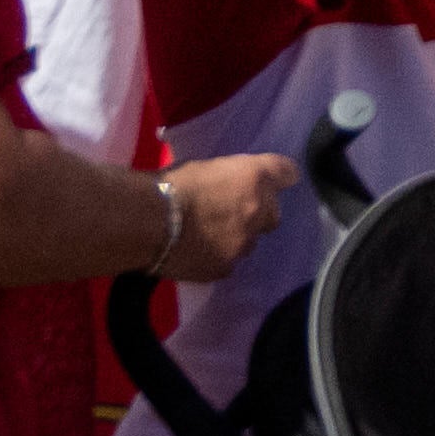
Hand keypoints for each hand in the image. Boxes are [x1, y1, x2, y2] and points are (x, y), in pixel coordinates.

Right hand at [155, 154, 299, 284]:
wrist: (146, 222)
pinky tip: (197, 253)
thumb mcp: (207, 167)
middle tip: (232, 213)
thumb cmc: (170, 185)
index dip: (281, 178)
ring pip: (250, 242)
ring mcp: (245, 243)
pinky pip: (229, 263)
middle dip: (257, 214)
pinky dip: (217, 258)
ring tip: (208, 236)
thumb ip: (232, 177)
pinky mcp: (226, 268)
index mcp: (256, 177)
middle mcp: (259, 211)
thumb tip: (235, 186)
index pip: (288, 174)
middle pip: (273, 214)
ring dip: (237, 237)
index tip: (275, 181)